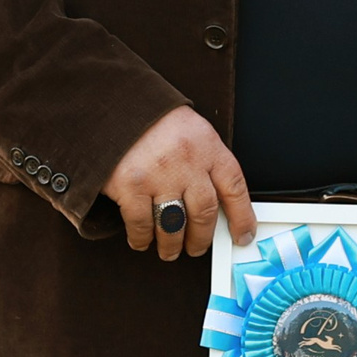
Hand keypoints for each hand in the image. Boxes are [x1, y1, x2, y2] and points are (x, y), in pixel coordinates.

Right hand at [105, 107, 255, 259]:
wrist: (113, 106)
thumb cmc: (155, 122)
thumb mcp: (194, 133)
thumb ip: (208, 164)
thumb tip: (220, 206)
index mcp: (208, 147)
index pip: (235, 188)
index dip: (242, 218)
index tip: (243, 236)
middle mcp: (187, 162)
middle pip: (205, 213)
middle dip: (202, 238)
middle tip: (196, 247)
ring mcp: (158, 175)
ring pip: (174, 225)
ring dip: (173, 245)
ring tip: (170, 250)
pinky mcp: (130, 185)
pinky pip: (142, 225)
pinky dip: (142, 239)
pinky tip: (142, 241)